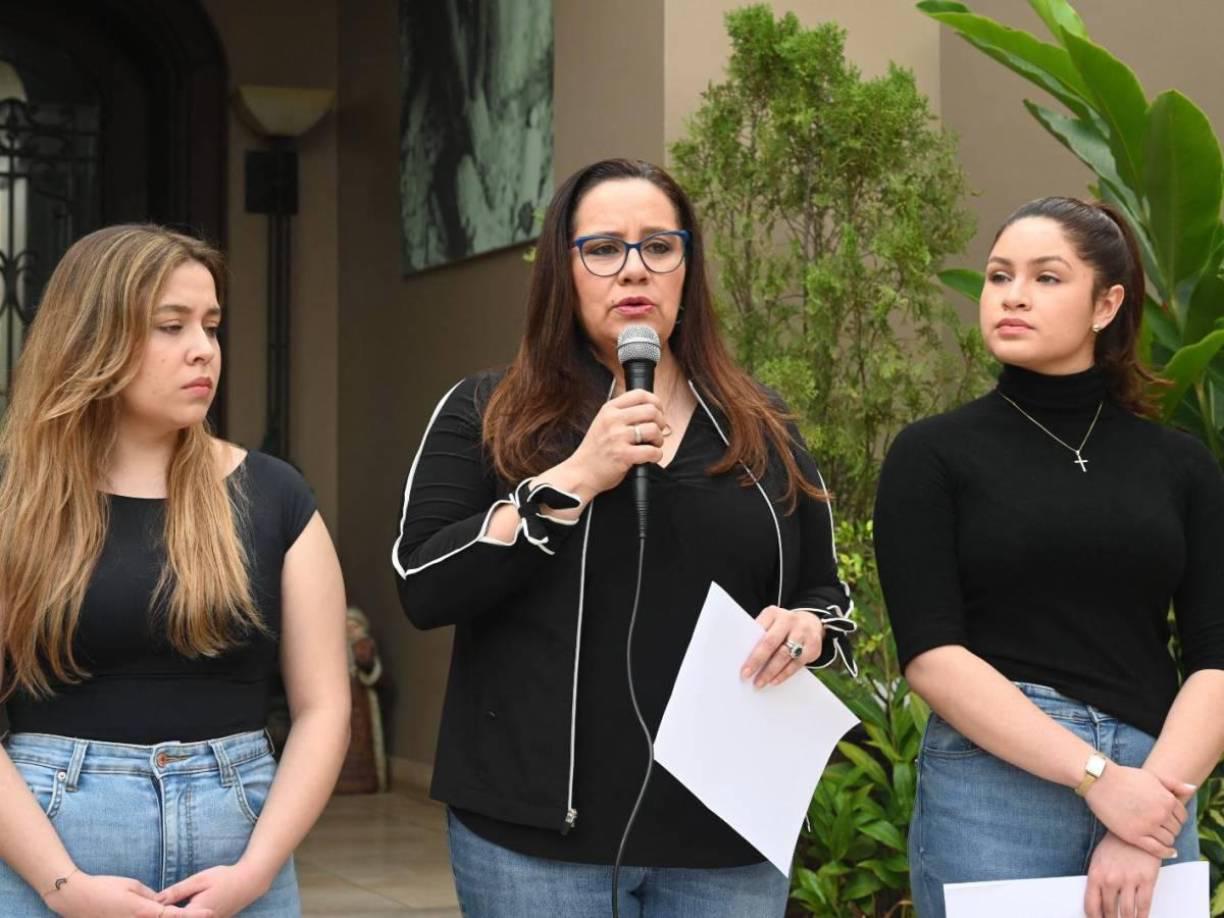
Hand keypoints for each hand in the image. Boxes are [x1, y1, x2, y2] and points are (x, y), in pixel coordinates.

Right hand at [46, 872, 213, 916]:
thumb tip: (161, 903)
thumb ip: (151, 896)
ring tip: (185, 913)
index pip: (174, 915)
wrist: (75, 897)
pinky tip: (159, 914)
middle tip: (203, 915)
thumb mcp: (133, 886)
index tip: (210, 913)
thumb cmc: (105, 886)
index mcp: (144, 911)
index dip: (194, 915)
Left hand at [156, 863, 270, 917]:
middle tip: (147, 911)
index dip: (155, 915)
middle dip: (164, 914)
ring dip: (174, 915)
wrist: (249, 883)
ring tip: (160, 911)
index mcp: (195, 913)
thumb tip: (155, 900)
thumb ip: (177, 891)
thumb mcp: (199, 880)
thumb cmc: (224, 877)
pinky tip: (176, 912)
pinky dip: (184, 915)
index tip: (141, 912)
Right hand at [554, 389, 666, 496]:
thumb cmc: (595, 450)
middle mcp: (613, 420)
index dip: (655, 402)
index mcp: (609, 409)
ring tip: (652, 445)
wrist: (581, 472)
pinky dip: (657, 455)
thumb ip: (622, 413)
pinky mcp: (623, 455)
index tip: (658, 411)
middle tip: (656, 432)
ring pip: (654, 430)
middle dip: (660, 422)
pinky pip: (652, 451)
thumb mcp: (603, 422)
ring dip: (659, 440)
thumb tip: (651, 410)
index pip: (639, 394)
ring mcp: (617, 437)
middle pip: (651, 411)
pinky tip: (650, 457)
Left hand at [741, 607, 824, 687]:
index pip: (759, 630)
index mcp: (774, 613)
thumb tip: (745, 657)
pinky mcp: (813, 647)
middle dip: (757, 660)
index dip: (750, 648)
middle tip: (747, 675)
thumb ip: (760, 634)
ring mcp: (803, 633)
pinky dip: (784, 674)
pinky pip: (796, 663)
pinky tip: (774, 681)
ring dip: (770, 671)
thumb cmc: (782, 626)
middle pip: (771, 642)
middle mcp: (789, 620)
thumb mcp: (771, 622)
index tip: (741, 665)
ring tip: (760, 682)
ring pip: (784, 655)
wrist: (811, 622)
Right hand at [1083, 764, 1192, 858]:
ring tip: (1159, 836)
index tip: (1169, 819)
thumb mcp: (1152, 776)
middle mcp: (1161, 814)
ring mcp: (1148, 826)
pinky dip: (1165, 853)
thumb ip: (1174, 784)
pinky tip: (1168, 852)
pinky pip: (1157, 850)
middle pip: (1176, 829)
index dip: (1176, 818)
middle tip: (1161, 827)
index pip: (1182, 816)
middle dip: (1171, 828)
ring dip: (1167, 839)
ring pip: (1168, 840)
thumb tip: (1192, 789)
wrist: (1100, 780)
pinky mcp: (1134, 836)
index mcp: (1167, 799)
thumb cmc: (1125, 777)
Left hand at [1084, 832, 1161, 917]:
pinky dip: (1142, 916)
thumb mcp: (1098, 861)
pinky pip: (1144, 905)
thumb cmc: (1115, 845)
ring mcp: (1129, 880)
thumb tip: (1099, 905)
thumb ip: (1097, 882)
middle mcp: (1111, 879)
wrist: (1135, 829)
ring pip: (1127, 912)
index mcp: (1095, 874)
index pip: (1091, 906)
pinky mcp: (1146, 879)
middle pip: (1110, 911)